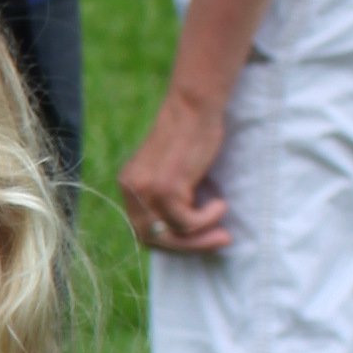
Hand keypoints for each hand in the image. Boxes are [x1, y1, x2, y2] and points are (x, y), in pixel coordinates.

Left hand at [117, 81, 231, 257]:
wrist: (194, 106)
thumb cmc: (192, 134)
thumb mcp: (172, 170)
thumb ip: (170, 196)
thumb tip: (186, 234)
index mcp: (128, 184)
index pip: (142, 230)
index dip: (170, 241)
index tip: (198, 239)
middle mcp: (131, 188)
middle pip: (152, 238)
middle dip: (187, 246)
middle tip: (219, 239)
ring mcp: (146, 190)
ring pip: (171, 234)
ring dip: (201, 236)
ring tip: (223, 226)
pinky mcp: (165, 188)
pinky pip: (187, 223)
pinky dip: (207, 218)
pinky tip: (220, 203)